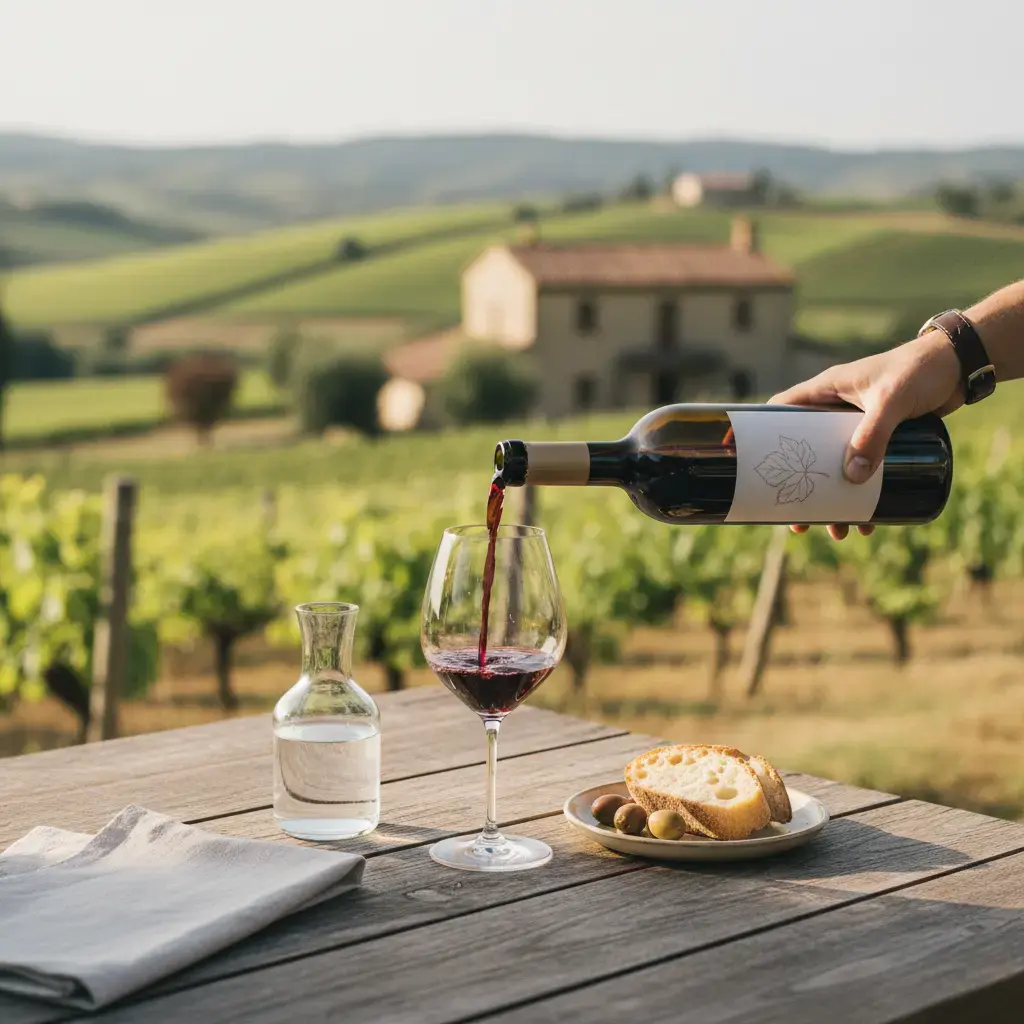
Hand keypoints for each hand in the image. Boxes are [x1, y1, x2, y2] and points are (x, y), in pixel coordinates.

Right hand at [769, 329, 962, 539]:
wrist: (961, 365)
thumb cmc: (920, 370)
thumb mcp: (891, 400)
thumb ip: (872, 435)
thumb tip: (853, 477)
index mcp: (826, 390)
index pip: (782, 411)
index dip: (765, 436)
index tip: (756, 467)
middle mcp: (836, 409)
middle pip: (805, 452)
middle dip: (802, 486)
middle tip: (798, 519)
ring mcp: (858, 425)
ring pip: (835, 468)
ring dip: (834, 500)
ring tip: (838, 530)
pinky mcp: (881, 437)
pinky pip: (863, 471)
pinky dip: (864, 496)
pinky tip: (870, 519)